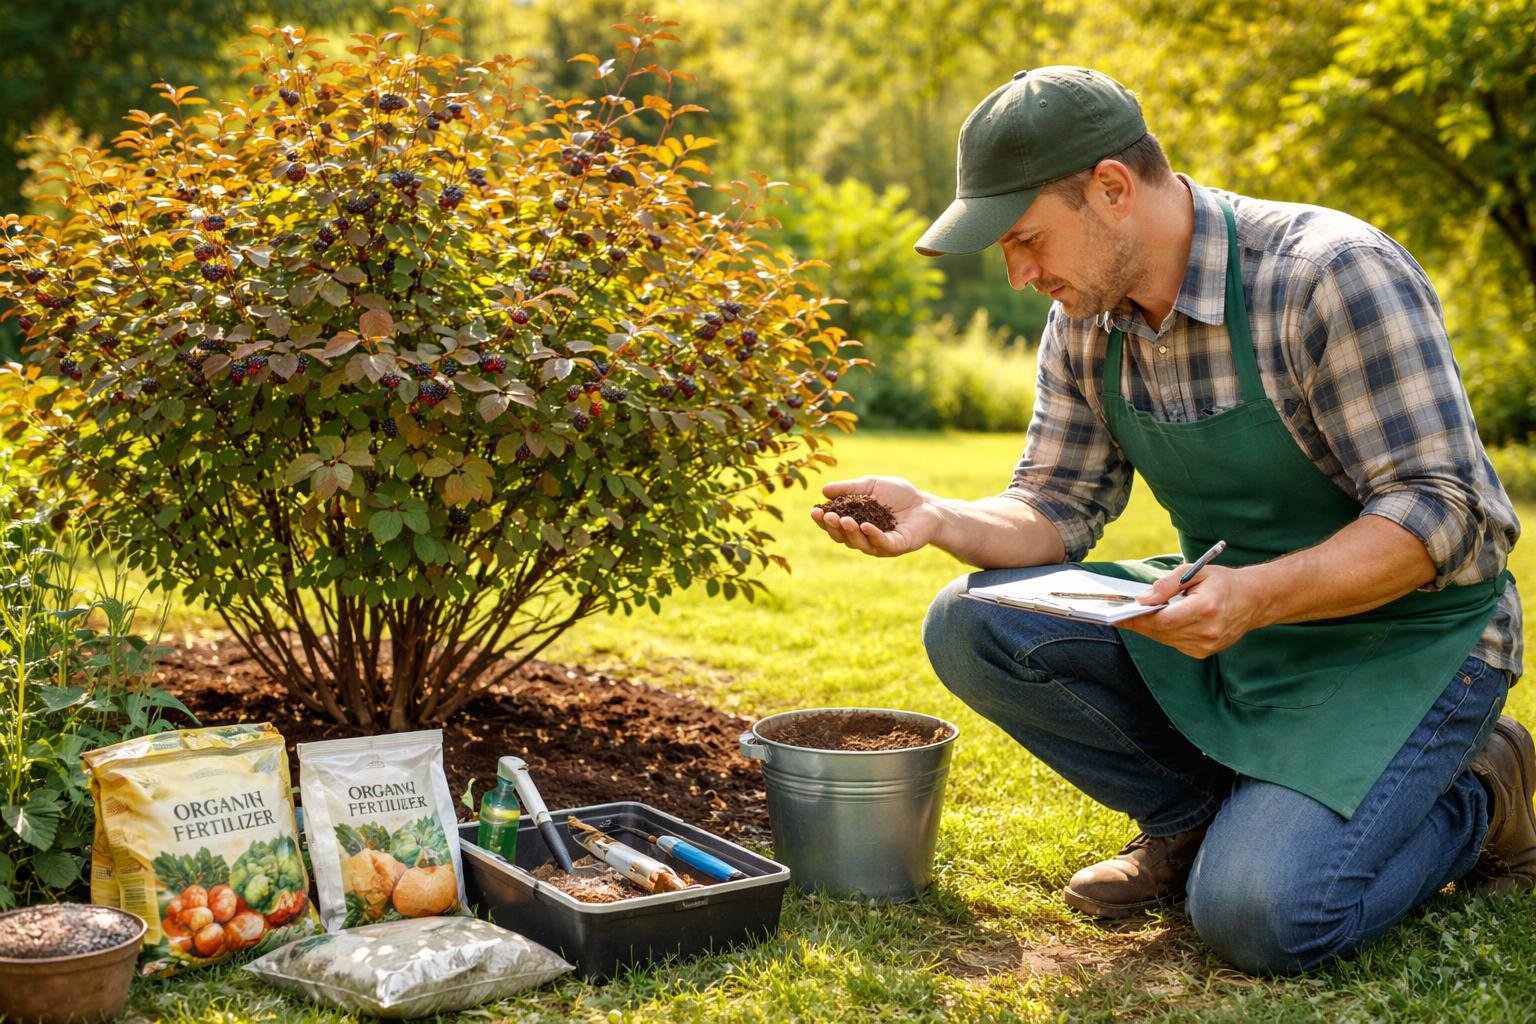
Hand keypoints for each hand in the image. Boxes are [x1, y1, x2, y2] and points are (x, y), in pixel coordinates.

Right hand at [809, 476, 942, 556]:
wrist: (927, 504)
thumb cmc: (899, 495)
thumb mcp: (871, 485)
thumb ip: (849, 489)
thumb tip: (824, 490)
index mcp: (855, 522)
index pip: (834, 524)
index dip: (823, 520)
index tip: (815, 510)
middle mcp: (864, 537)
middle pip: (843, 537)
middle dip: (833, 528)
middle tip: (829, 517)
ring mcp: (880, 544)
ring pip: (859, 543)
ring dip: (850, 532)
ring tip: (844, 520)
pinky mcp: (896, 546)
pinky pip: (882, 543)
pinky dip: (872, 535)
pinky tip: (865, 526)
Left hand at [1117, 564, 1264, 658]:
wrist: (1254, 600)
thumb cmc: (1224, 583)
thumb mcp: (1196, 571)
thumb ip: (1167, 584)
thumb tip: (1143, 599)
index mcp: (1207, 608)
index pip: (1163, 619)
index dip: (1139, 618)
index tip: (1118, 614)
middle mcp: (1207, 631)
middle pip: (1161, 631)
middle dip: (1138, 622)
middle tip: (1118, 614)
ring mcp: (1207, 645)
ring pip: (1165, 639)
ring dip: (1149, 628)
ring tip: (1135, 616)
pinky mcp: (1204, 652)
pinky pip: (1174, 643)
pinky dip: (1164, 633)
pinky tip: (1158, 622)